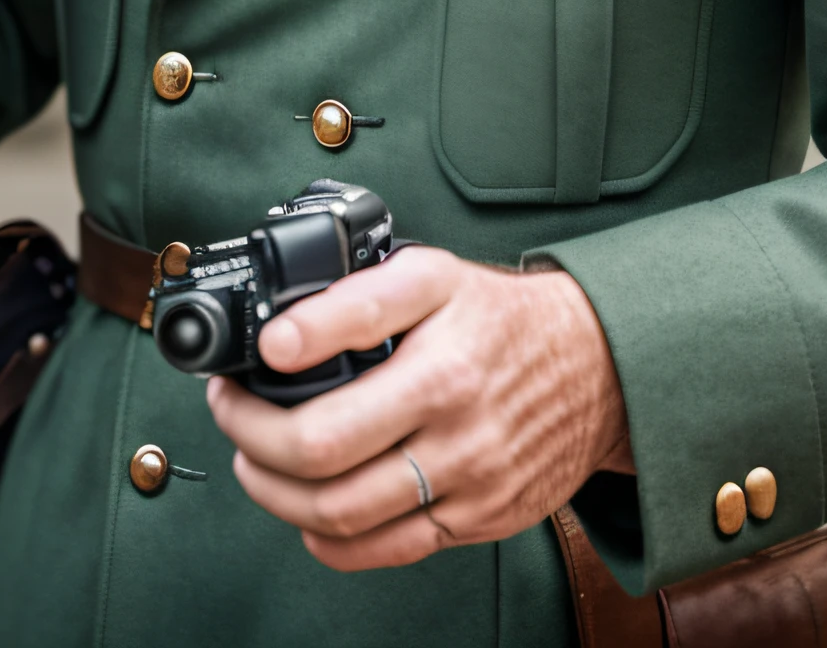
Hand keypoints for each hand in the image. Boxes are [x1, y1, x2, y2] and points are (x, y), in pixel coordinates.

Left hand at [205, 249, 632, 571]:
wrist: (597, 366)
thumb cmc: (502, 318)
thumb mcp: (433, 275)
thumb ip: (357, 298)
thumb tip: (282, 336)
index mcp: (440, 370)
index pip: (326, 410)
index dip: (256, 401)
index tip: (230, 380)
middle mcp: (454, 435)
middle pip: (324, 470)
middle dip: (253, 443)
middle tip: (233, 413)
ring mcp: (466, 486)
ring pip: (345, 519)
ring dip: (279, 494)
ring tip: (257, 459)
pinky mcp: (477, 522)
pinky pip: (388, 550)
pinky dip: (331, 540)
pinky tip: (310, 510)